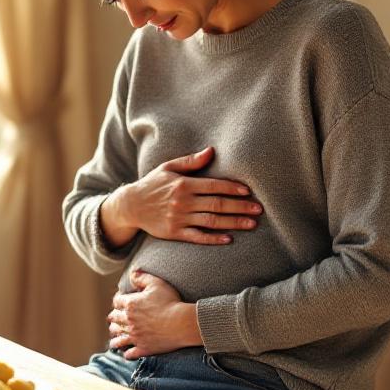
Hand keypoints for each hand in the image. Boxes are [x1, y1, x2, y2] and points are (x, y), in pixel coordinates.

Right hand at [102, 146, 262, 245]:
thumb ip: (191, 161)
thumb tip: (212, 151)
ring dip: (233, 223)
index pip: (213, 186)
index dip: (232, 188)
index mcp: (183, 184)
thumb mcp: (168, 168)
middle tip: (258, 209)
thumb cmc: (152, 184)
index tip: (248, 192)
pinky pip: (197, 237)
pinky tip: (228, 239)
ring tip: (251, 224)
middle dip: (240, 207)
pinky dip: (213, 238)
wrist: (131, 206)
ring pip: (211, 221)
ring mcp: (179, 219)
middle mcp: (183, 202)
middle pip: (217, 204)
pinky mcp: (175, 233)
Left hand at [107, 269, 202, 358]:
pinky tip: (127, 352)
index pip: (116, 302)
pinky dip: (127, 353)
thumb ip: (142, 277)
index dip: (118, 300)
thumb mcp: (157, 283)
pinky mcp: (143, 348)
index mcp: (130, 305)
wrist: (182, 323)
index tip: (121, 301)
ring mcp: (135, 336)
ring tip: (116, 336)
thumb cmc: (171, 302)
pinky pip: (129, 354)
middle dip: (114, 318)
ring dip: (115, 336)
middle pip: (114, 320)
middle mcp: (128, 321)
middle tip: (115, 318)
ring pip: (117, 338)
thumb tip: (132, 273)